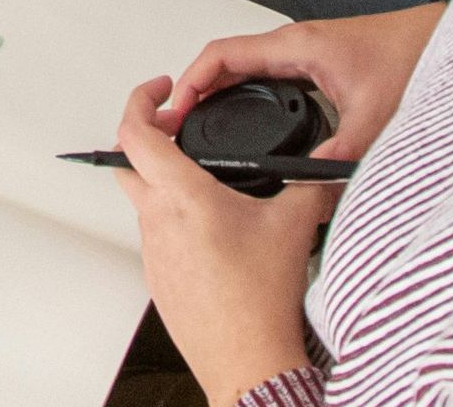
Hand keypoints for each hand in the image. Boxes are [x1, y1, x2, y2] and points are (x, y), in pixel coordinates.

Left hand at [114, 77, 323, 400]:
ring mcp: (152, 251)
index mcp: (182, 196)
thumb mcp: (293, 225)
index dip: (140, 100)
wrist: (248, 363)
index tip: (160, 90)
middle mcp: (157, 220)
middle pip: (127, 161)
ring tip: (202, 181)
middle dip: (147, 136)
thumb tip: (324, 165)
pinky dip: (171, 218)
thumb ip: (309, 184)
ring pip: (142, 199)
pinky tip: (207, 228)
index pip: (134, 132)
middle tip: (177, 129)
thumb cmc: (261, 301)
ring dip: (162, 181)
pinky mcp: (157, 278)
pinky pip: (155, 234)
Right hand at [175, 2, 446, 164]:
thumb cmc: (411, 57)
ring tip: (202, 123)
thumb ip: (343, 150)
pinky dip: (243, 92)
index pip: (222, 55)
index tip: (176, 110)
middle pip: (225, 61)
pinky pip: (264, 73)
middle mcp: (294, 45)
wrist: (440, 39)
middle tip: (180, 124)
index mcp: (296, 46)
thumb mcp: (374, 112)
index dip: (192, 82)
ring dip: (218, 90)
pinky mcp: (315, 62)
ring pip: (244, 67)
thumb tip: (313, 188)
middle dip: (197, 91)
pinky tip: (247, 116)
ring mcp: (304, 52)